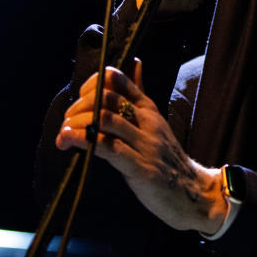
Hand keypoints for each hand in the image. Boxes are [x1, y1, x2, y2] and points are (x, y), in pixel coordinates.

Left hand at [56, 59, 227, 233]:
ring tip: (63, 133)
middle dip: (79, 106)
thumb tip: (134, 63)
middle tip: (67, 121)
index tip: (79, 99)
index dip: (92, 84)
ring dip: (76, 124)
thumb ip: (139, 95)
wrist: (193, 192)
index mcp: (148, 108)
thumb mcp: (155, 121)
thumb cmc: (167, 159)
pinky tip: (69, 141)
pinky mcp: (140, 167)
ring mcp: (145, 143)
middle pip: (107, 97)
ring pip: (105, 119)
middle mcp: (147, 121)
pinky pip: (107, 146)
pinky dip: (83, 140)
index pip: (118, 79)